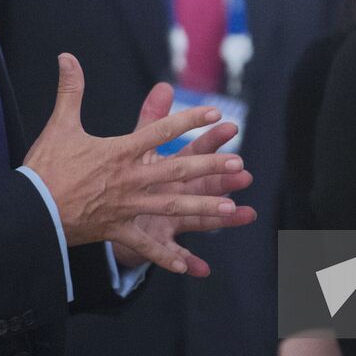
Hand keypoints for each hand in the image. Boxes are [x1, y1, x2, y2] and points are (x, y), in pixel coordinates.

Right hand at [23, 55, 247, 274]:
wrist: (29, 209)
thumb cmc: (45, 165)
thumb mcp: (61, 124)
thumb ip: (71, 90)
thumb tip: (66, 56)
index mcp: (119, 151)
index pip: (160, 131)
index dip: (189, 120)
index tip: (215, 113)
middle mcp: (129, 179)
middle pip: (176, 171)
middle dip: (209, 168)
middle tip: (238, 164)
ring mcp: (125, 207)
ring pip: (170, 207)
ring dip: (201, 208)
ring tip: (229, 209)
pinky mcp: (116, 230)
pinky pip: (144, 245)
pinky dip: (165, 256)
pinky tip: (188, 265)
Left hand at [111, 81, 257, 275]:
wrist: (109, 212)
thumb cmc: (128, 176)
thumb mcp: (138, 146)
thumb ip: (151, 118)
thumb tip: (164, 85)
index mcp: (171, 169)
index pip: (194, 151)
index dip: (211, 139)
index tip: (230, 126)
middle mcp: (177, 193)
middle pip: (203, 183)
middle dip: (223, 178)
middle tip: (244, 172)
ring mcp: (172, 219)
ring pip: (201, 217)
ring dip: (222, 217)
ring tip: (246, 214)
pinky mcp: (161, 241)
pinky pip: (174, 253)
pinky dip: (188, 262)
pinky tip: (201, 269)